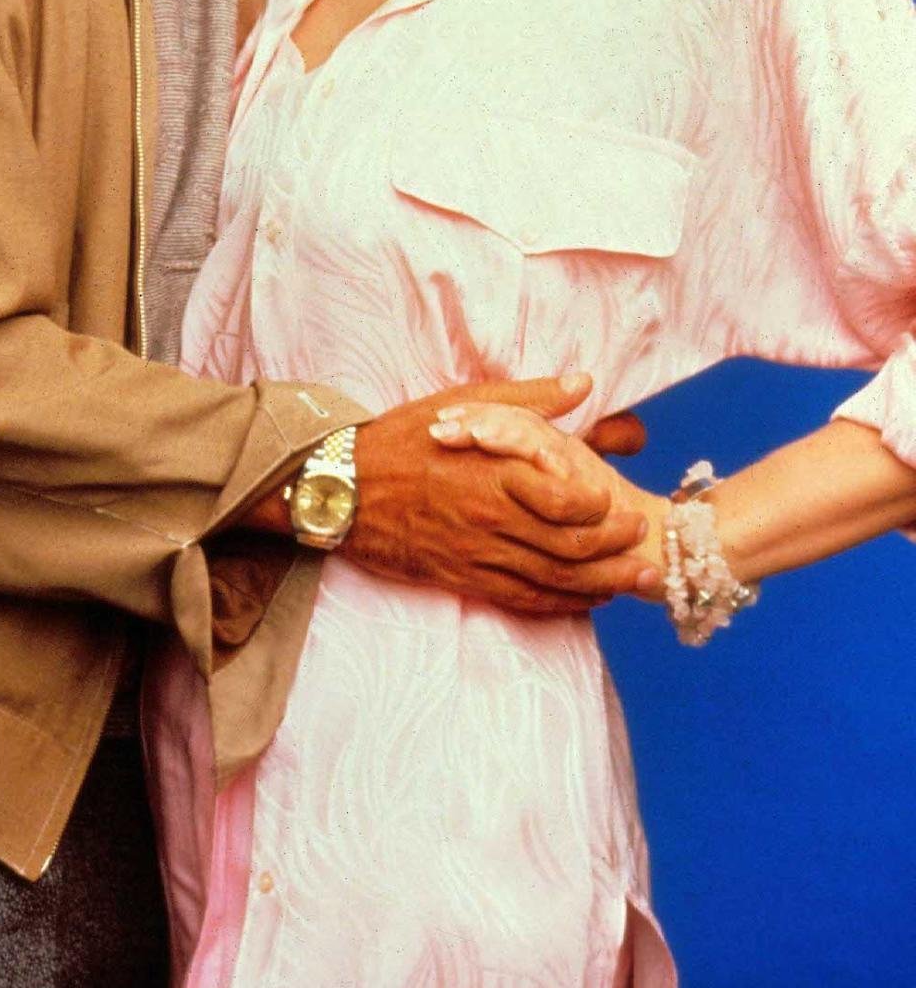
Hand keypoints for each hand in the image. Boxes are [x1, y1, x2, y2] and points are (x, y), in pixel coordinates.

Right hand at [347, 373, 662, 616]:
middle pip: (569, 548)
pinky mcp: (463, 577)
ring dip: (601, 585)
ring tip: (636, 582)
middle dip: (616, 551)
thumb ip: (528, 398)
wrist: (343, 489)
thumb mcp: (464, 404)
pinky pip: (521, 599)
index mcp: (495, 474)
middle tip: (645, 547)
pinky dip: (559, 604)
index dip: (602, 512)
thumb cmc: (404, 439)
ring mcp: (477, 554)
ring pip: (552, 580)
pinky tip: (585, 601)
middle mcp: (490, 520)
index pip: (565, 504)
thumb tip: (583, 383)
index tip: (622, 505)